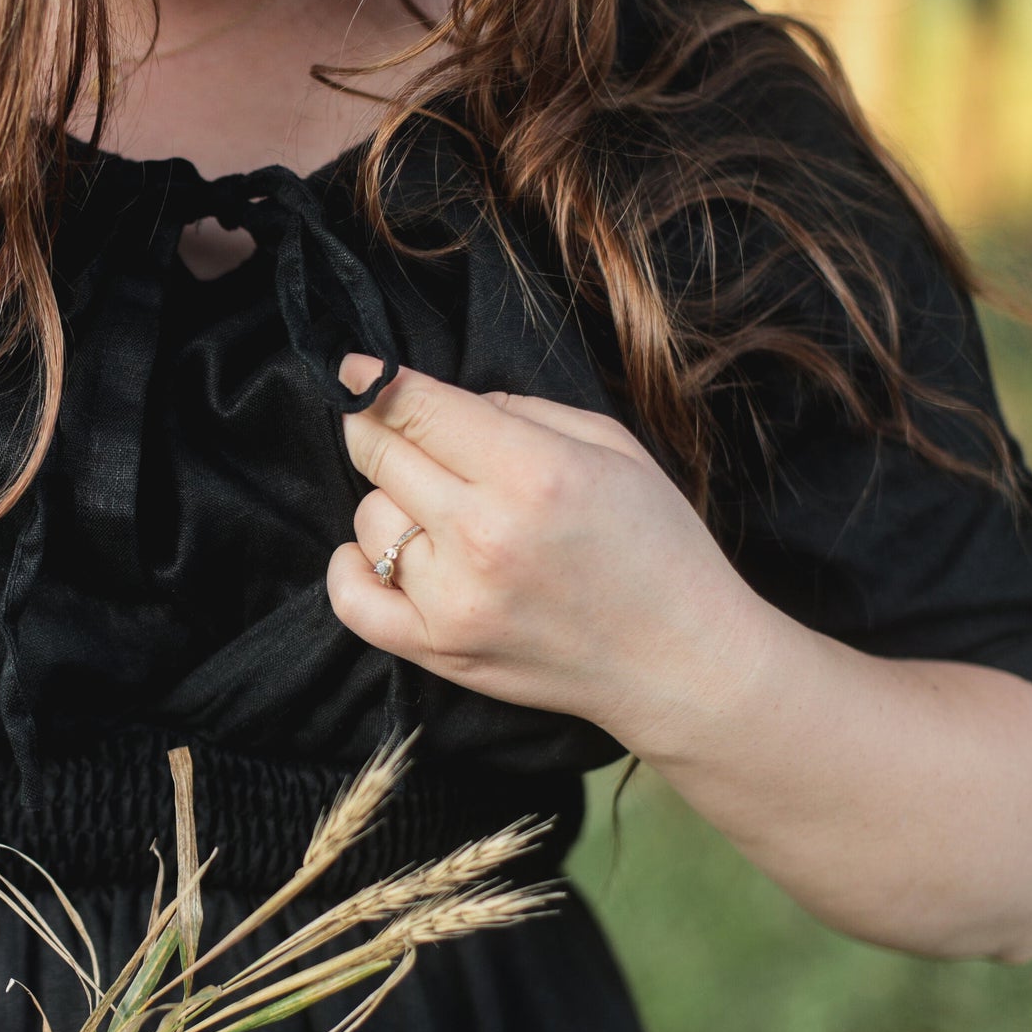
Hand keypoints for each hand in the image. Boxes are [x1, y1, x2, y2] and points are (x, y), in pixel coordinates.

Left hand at [325, 353, 775, 750]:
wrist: (681, 661)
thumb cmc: (656, 546)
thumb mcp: (611, 448)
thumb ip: (519, 412)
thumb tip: (438, 402)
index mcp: (532, 473)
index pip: (418, 409)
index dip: (374, 381)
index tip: (355, 370)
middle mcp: (483, 535)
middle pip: (381, 456)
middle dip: (376, 429)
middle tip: (389, 427)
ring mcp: (455, 599)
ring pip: (370, 520)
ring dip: (393, 505)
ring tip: (443, 515)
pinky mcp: (440, 650)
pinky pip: (353, 601)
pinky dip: (350, 569)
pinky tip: (372, 553)